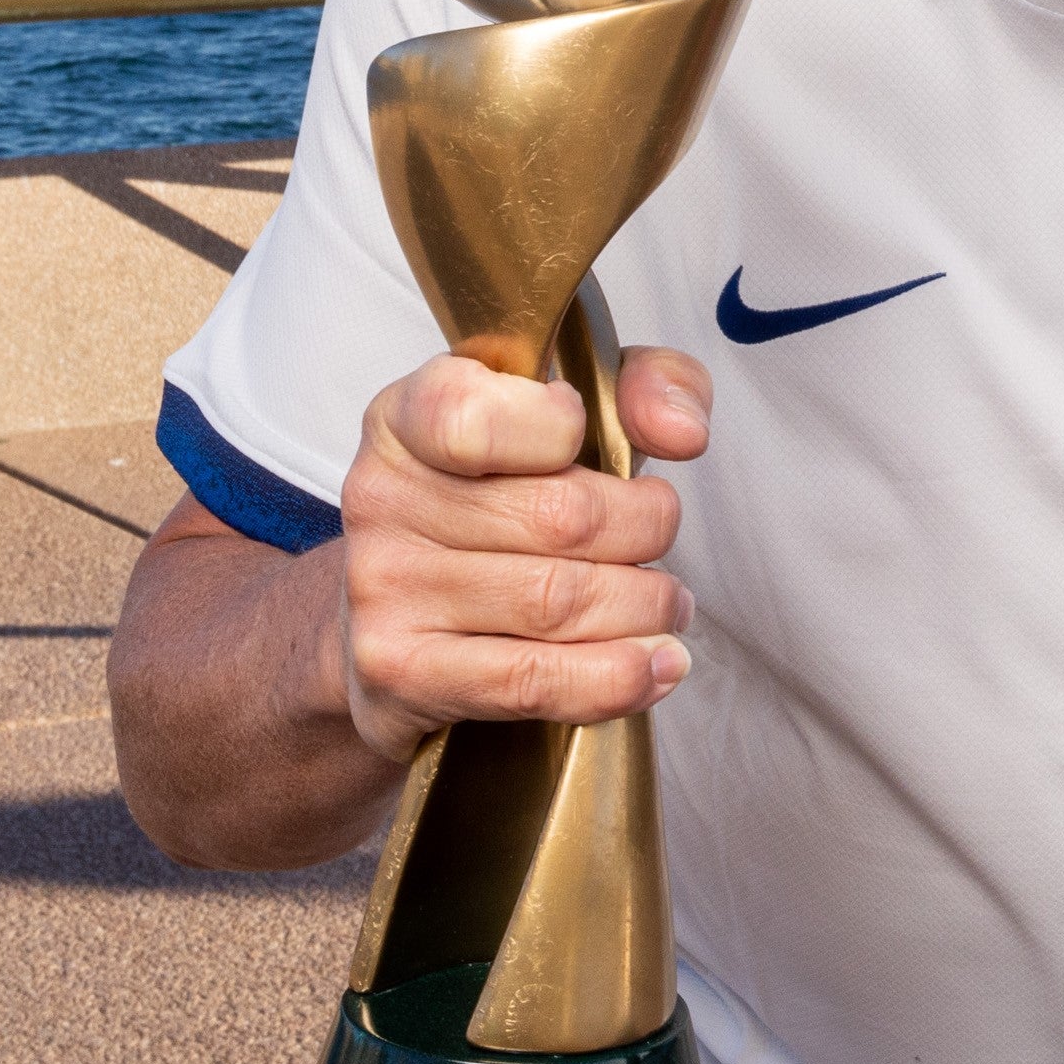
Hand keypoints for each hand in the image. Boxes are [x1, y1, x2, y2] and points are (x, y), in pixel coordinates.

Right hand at [332, 345, 710, 760]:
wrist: (386, 617)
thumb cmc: (489, 502)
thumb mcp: (557, 413)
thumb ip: (639, 384)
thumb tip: (681, 431)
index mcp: (408, 418)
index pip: (475, 417)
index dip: (559, 425)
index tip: (588, 436)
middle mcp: (382, 498)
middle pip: (557, 516)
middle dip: (644, 529)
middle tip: (661, 537)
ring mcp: (384, 591)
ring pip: (557, 602)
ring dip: (643, 607)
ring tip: (667, 605)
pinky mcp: (401, 673)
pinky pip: (532, 679)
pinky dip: (614, 678)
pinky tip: (655, 666)